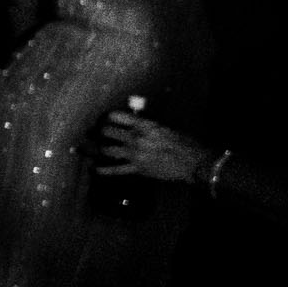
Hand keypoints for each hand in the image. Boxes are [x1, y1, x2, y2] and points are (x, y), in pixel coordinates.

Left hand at [95, 110, 210, 184]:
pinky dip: (104, 170)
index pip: (116, 116)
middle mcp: (136, 138)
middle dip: (100, 131)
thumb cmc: (183, 142)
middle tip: (97, 132)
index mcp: (144, 125)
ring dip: (100, 148)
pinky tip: (94, 169)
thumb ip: (146, 125)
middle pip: (107, 131)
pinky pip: (116, 170)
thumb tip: (133, 123)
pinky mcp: (137, 168)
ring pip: (107, 149)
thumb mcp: (164, 127)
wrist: (193, 162)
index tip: (105, 118)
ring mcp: (135, 154)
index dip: (108, 116)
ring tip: (95, 147)